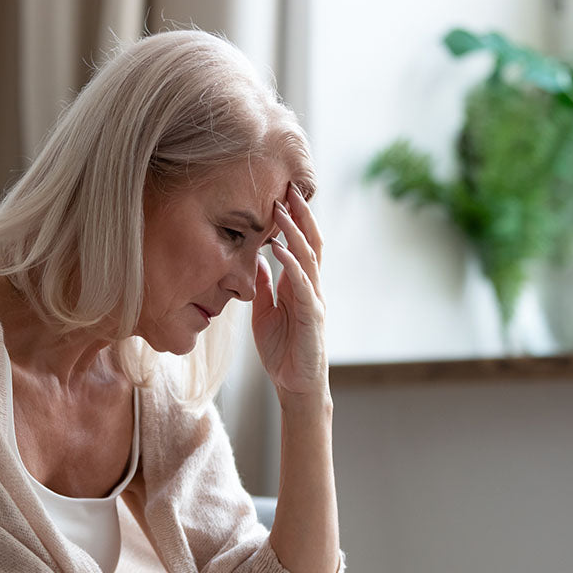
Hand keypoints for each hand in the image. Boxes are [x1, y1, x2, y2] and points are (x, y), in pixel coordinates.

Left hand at [252, 183, 327, 399]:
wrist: (295, 386)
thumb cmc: (282, 351)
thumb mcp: (265, 312)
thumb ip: (264, 286)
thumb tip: (256, 259)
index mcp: (299, 286)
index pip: (300, 245)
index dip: (294, 220)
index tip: (281, 194)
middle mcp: (311, 288)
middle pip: (310, 243)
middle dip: (301, 215)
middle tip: (289, 187)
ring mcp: (315, 300)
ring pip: (308, 258)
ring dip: (294, 232)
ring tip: (282, 209)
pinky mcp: (313, 317)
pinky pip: (303, 285)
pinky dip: (291, 265)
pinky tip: (279, 249)